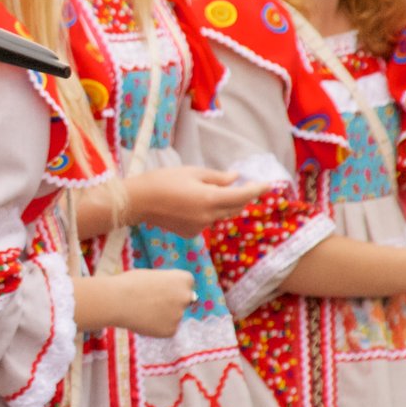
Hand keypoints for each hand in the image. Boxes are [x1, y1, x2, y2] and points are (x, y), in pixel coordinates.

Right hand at [108, 269, 194, 337]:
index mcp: (184, 279)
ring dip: (162, 315)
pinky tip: (142, 320)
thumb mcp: (153, 276)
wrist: (116, 300)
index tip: (158, 288)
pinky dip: (156, 327)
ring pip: (173, 316)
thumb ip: (167, 285)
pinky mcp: (171, 331)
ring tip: (142, 310)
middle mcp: (186, 297)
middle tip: (151, 301)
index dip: (171, 286)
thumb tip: (174, 299)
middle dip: (171, 302)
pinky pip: (166, 329)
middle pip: (183, 301)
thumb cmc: (130, 284)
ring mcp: (179, 315)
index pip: (186, 284)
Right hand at [124, 167, 264, 235]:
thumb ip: (217, 177)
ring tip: (204, 191)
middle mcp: (208, 217)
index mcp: (210, 199)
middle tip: (238, 184)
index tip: (268, 184)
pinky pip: (207, 221)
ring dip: (221, 204)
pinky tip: (189, 204)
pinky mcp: (190, 233)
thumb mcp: (191, 172)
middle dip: (240, 196)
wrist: (136, 202)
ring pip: (220, 214)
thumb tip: (235, 179)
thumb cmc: (162, 181)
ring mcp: (199, 227)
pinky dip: (206, 212)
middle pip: (234, 207)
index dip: (257, 190)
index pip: (242, 196)